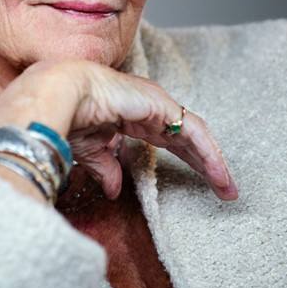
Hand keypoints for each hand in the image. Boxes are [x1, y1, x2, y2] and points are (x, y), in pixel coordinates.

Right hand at [0, 60, 237, 201]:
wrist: (58, 97)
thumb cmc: (66, 116)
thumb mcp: (90, 152)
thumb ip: (106, 168)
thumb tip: (114, 190)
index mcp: (131, 115)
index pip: (167, 140)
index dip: (185, 160)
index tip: (200, 184)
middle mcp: (148, 108)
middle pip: (187, 139)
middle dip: (206, 164)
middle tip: (226, 189)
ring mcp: (157, 104)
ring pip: (195, 135)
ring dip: (213, 163)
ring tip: (228, 188)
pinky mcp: (162, 106)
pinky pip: (194, 132)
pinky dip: (208, 153)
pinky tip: (218, 173)